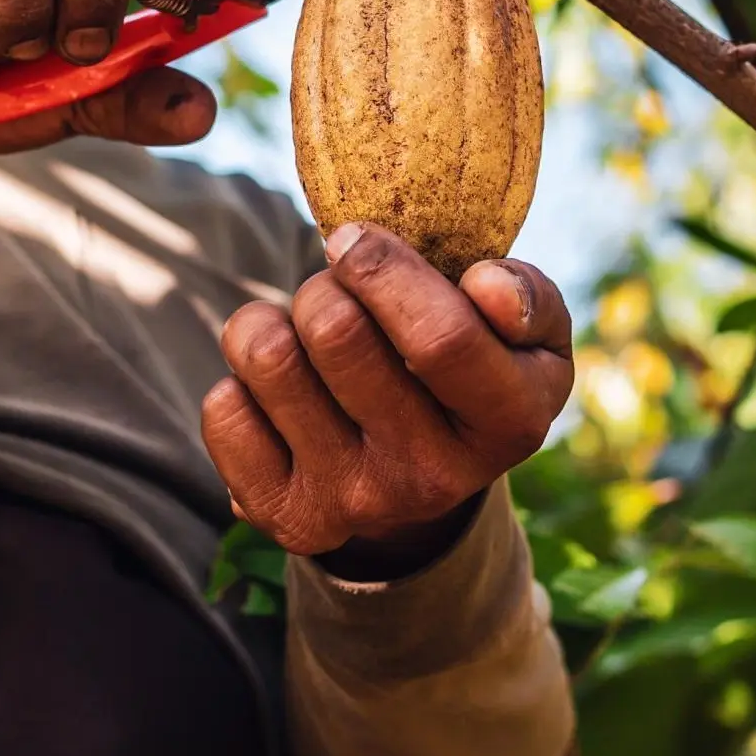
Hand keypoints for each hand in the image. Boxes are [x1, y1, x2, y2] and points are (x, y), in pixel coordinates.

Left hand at [202, 223, 573, 579]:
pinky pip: (224, 411)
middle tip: (336, 292)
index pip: (440, 338)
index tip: (352, 238)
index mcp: (509, 424)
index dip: (384, 269)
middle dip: (324, 285)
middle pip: (337, 333)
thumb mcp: (531, 339)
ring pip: (269, 359)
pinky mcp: (288, 517)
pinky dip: (240, 378)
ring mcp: (355, 504)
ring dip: (273, 321)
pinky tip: (281, 390)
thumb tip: (486, 285)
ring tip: (303, 335)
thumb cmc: (475, 373)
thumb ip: (527, 298)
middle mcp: (433, 479)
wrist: (422, 482)